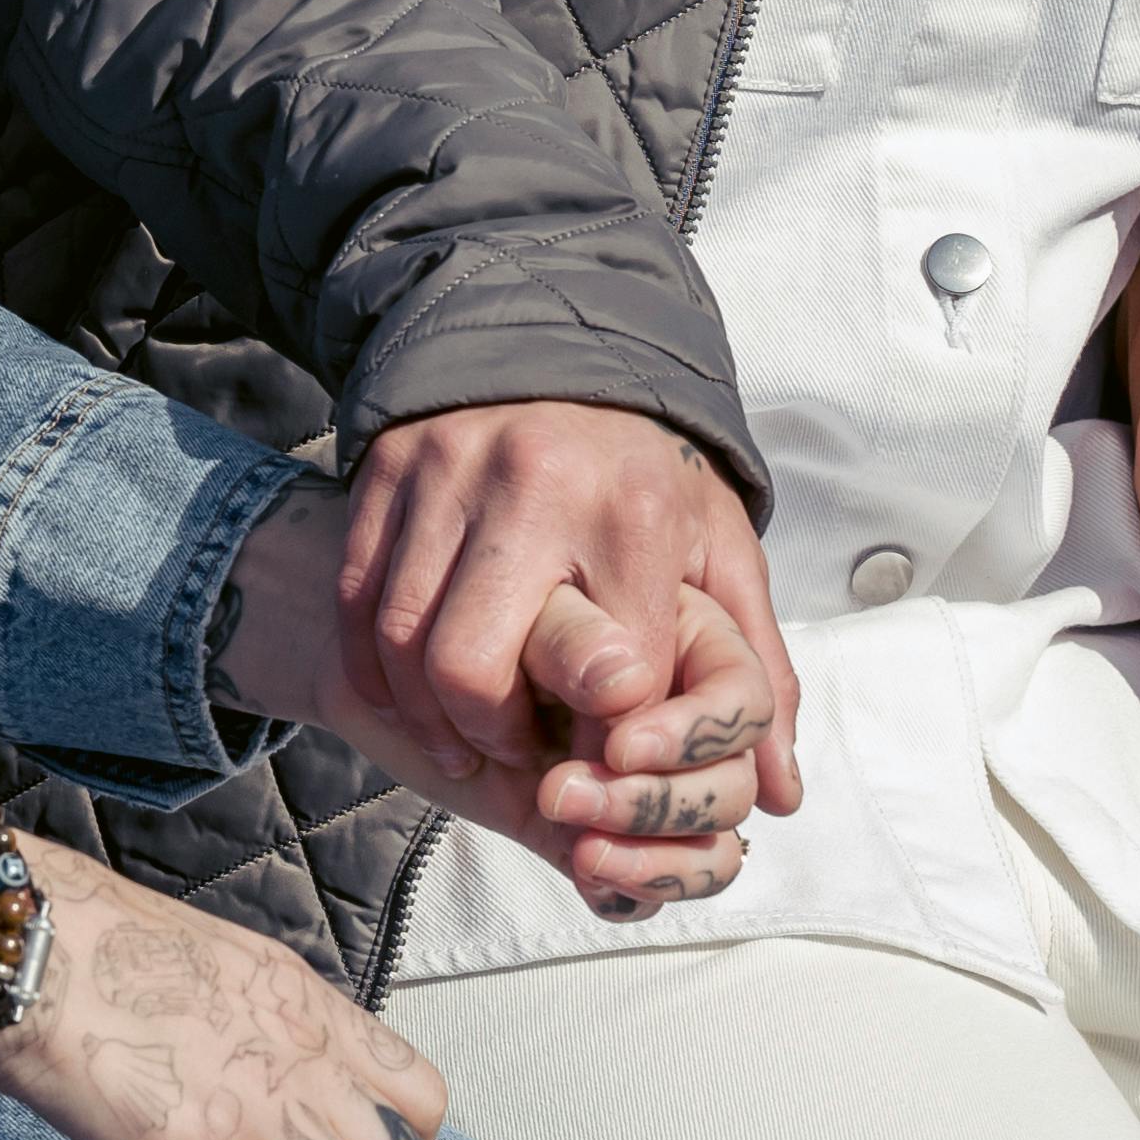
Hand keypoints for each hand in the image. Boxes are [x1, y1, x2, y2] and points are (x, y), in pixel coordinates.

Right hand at [225, 486, 769, 919]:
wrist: (561, 343)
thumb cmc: (647, 474)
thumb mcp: (720, 549)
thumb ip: (756, 669)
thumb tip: (783, 796)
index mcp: (633, 511)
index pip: (610, 677)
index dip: (608, 740)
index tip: (608, 751)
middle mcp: (534, 484)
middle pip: (472, 668)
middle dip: (491, 735)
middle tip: (517, 748)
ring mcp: (447, 471)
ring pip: (401, 642)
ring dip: (428, 715)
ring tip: (466, 735)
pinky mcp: (386, 467)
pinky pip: (357, 602)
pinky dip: (374, 669)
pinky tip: (411, 694)